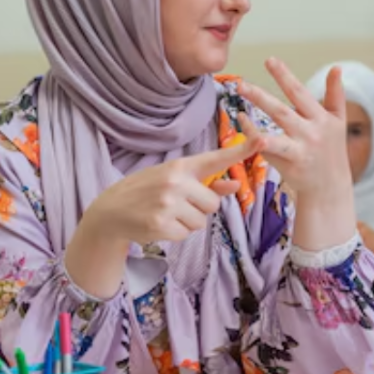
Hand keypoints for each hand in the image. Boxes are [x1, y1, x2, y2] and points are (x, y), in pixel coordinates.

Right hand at [64, 136, 261, 297]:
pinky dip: (176, 233)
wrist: (110, 211)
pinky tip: (159, 224)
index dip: (241, 150)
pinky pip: (186, 234)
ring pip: (201, 221)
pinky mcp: (161, 225)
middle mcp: (175, 182)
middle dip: (200, 208)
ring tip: (167, 214)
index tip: (263, 139)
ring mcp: (167, 204)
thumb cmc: (147, 191)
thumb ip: (206, 183)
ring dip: (188, 222)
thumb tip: (235, 185)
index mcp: (180, 166)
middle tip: (177, 205)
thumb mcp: (174, 180)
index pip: (216, 158)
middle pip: (213, 203)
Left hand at [238, 58, 352, 201]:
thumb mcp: (338, 120)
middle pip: (282, 112)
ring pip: (273, 136)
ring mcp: (300, 151)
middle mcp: (311, 133)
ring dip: (254, 125)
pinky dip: (253, 138)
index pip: (300, 93)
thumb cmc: (331, 149)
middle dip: (261, 97)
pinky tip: (242, 122)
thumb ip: (335, 94)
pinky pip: (267, 150)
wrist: (331, 186)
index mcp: (322, 118)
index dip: (284, 76)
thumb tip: (337, 67)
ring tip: (238, 109)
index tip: (270, 60)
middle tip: (241, 84)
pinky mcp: (289, 166)